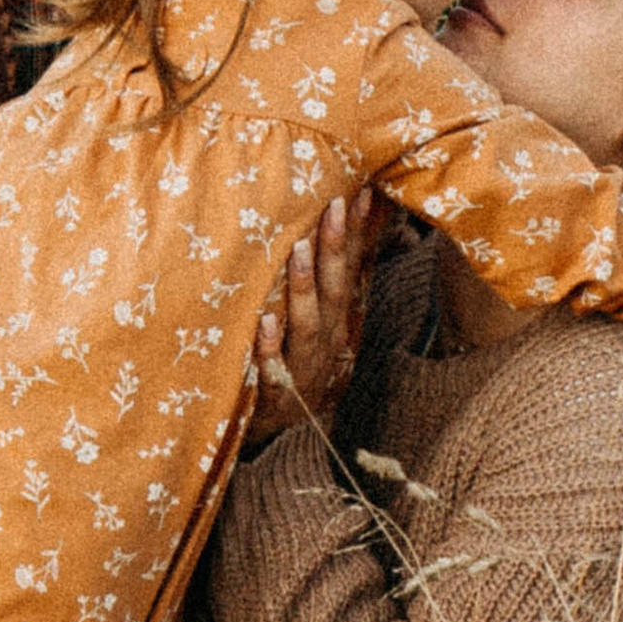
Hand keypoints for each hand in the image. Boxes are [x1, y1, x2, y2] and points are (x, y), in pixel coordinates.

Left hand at [244, 191, 381, 445]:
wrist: (279, 429)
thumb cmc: (294, 360)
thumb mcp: (318, 320)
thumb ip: (326, 278)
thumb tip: (344, 229)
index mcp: (337, 320)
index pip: (351, 269)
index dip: (358, 233)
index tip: (361, 191)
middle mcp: (327, 341)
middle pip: (335, 290)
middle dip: (336, 247)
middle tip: (333, 206)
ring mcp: (304, 368)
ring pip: (308, 324)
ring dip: (304, 287)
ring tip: (298, 249)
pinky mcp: (277, 396)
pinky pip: (272, 369)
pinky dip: (268, 346)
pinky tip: (262, 322)